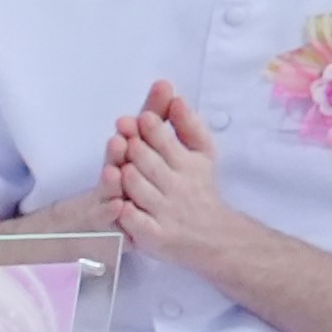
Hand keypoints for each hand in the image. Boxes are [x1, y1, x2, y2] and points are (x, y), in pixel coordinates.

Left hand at [103, 84, 265, 266]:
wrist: (214, 235)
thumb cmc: (198, 187)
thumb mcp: (201, 154)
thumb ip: (188, 126)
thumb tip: (175, 96)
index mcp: (187, 164)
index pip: (167, 144)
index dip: (153, 131)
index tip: (143, 118)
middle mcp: (176, 187)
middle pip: (151, 165)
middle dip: (137, 150)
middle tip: (122, 133)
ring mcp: (163, 212)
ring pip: (141, 192)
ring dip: (129, 180)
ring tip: (118, 167)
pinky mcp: (154, 235)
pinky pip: (137, 223)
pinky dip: (128, 215)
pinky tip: (120, 206)